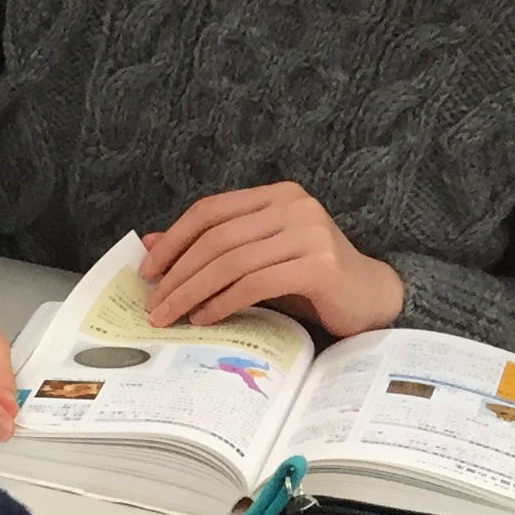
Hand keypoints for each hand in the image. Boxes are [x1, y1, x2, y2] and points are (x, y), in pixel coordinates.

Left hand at [140, 183, 403, 334]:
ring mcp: (310, 233)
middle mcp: (295, 207)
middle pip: (216, 238)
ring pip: (232, 261)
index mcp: (277, 196)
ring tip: (171, 316)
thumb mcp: (254, 259)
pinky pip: (256, 283)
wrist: (368, 298)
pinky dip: (223, 302)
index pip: (210, 210)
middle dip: (177, 275)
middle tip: (153, 306)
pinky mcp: (321, 265)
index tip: (146, 271)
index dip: (173, 240)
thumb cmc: (305, 280)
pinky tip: (205, 318)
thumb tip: (149, 244)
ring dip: (193, 292)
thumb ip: (211, 248)